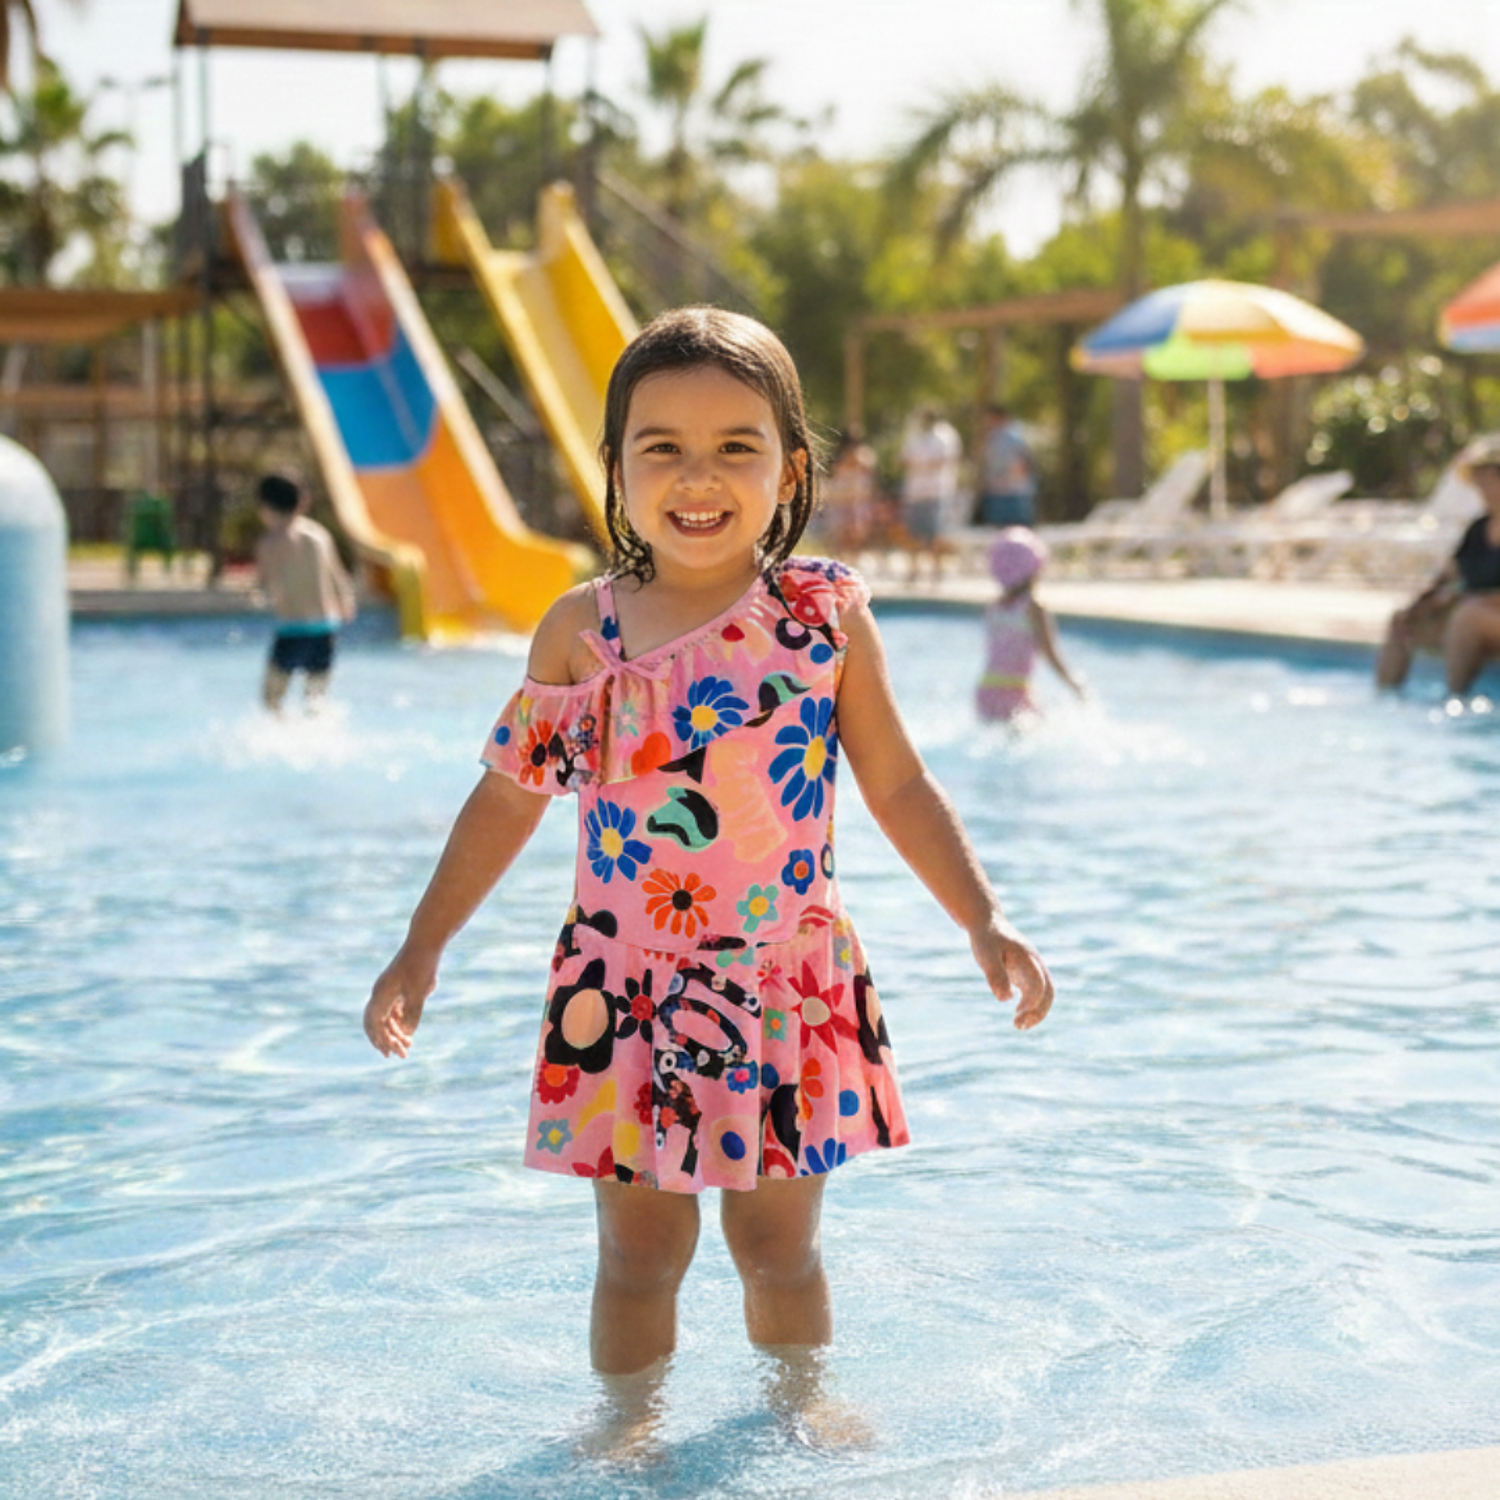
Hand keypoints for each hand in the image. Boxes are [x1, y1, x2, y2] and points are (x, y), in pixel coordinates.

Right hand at [364, 943, 438, 1057]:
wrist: (425, 942)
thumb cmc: (421, 966)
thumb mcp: (419, 992)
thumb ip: (412, 1013)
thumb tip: (407, 1033)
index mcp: (381, 994)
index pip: (374, 1024)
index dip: (381, 1040)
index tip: (392, 1053)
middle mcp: (381, 993)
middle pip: (377, 1023)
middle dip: (386, 1040)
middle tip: (399, 1055)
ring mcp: (388, 990)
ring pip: (386, 1017)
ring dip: (395, 1032)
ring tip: (408, 1045)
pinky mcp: (396, 987)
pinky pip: (393, 1010)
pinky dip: (399, 1022)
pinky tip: (409, 1032)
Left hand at [970, 916, 1053, 1030]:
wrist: (987, 923)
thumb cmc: (985, 939)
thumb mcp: (985, 955)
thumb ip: (995, 974)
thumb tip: (1005, 999)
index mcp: (1027, 958)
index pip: (1038, 984)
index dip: (1031, 1002)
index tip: (1016, 1012)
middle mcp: (1034, 964)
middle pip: (1048, 991)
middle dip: (1039, 1011)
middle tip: (1019, 1026)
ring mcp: (1033, 968)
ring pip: (1045, 993)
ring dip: (1037, 1012)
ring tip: (1021, 1026)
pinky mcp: (1027, 973)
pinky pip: (1036, 992)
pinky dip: (1032, 1006)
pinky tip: (1018, 1014)